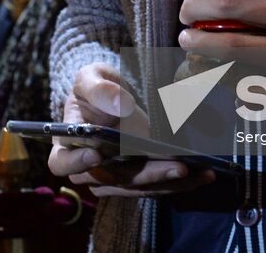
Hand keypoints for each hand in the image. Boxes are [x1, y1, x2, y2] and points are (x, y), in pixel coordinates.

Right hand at [46, 62, 213, 197]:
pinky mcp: (138, 181)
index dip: (76, 162)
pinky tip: (203, 173)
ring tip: (200, 171)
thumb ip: (98, 88)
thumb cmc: (95, 87)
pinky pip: (157, 186)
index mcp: (67, 146)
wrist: (113, 97)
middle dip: (148, 175)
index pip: (62, 162)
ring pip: (140, 188)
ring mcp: (115, 180)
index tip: (96, 153)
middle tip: (177, 166)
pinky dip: (181, 182)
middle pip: (114, 180)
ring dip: (171, 182)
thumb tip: (118, 104)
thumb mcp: (89, 77)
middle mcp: (89, 170)